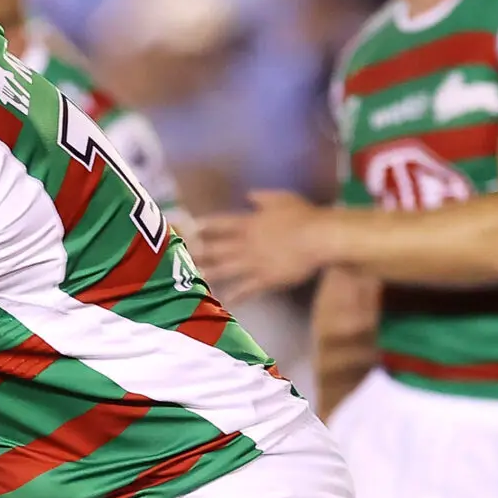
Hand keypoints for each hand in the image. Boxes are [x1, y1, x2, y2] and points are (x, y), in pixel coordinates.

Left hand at [192, 190, 331, 298]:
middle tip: (178, 258)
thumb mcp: (282, 198)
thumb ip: (262, 197)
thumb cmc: (304, 215)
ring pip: (224, 270)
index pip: (219, 224)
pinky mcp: (266, 279)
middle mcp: (246, 243)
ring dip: (206, 275)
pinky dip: (234, 296)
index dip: (202, 226)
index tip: (186, 228)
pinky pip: (246, 289)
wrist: (319, 237)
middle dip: (195, 253)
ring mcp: (254, 262)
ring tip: (190, 280)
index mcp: (249, 223)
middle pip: (215, 248)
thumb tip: (248, 195)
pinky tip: (224, 302)